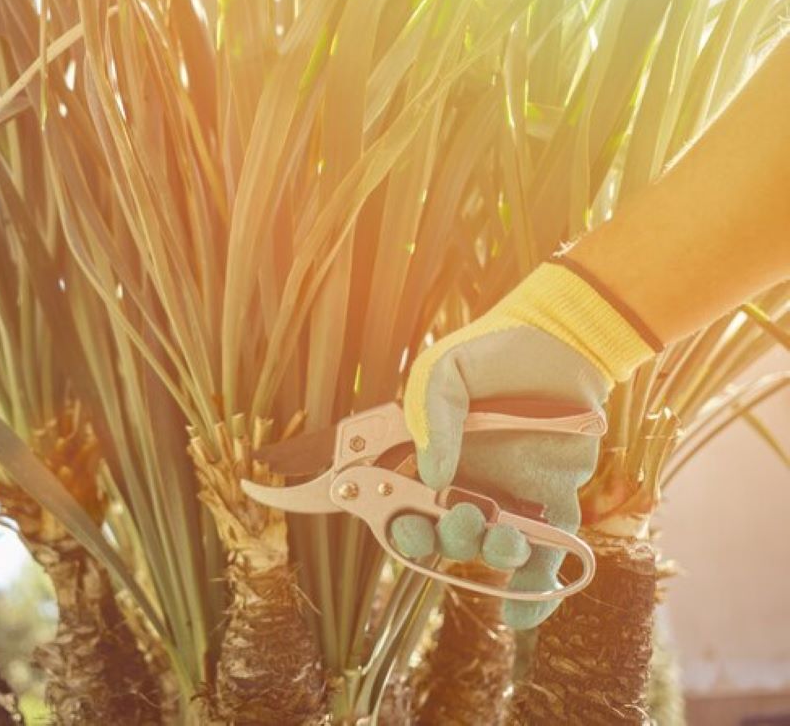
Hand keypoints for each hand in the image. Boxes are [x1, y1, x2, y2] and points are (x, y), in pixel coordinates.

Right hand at [390, 260, 658, 628]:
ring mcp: (507, 497)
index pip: (398, 505)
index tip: (402, 521)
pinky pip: (544, 555)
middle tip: (463, 514)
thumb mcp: (444, 372)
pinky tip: (522, 614)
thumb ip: (433, 419)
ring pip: (490, 549)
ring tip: (506, 536)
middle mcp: (463, 485)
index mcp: (427, 459)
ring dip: (492, 554)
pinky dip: (533, 592)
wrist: (560, 340)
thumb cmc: (491, 353)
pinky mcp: (552, 501)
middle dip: (446, 539)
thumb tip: (433, 477)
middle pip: (441, 537)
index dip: (395, 523)